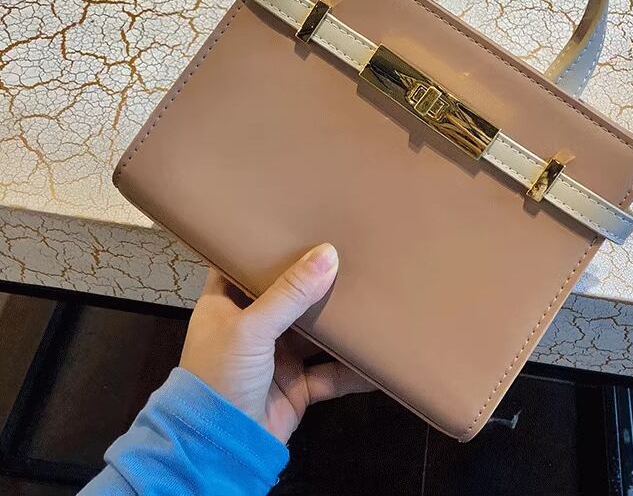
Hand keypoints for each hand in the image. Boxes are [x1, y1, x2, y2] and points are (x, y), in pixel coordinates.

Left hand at [180, 243, 373, 442]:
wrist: (219, 448)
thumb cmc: (220, 375)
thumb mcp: (251, 327)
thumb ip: (290, 292)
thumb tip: (328, 253)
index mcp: (225, 304)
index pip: (241, 264)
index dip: (264, 244)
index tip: (294, 221)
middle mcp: (250, 326)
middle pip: (285, 295)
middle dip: (311, 279)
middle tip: (343, 249)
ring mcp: (275, 356)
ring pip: (312, 331)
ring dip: (335, 321)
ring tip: (367, 293)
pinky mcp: (296, 385)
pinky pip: (329, 372)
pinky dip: (351, 367)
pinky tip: (376, 357)